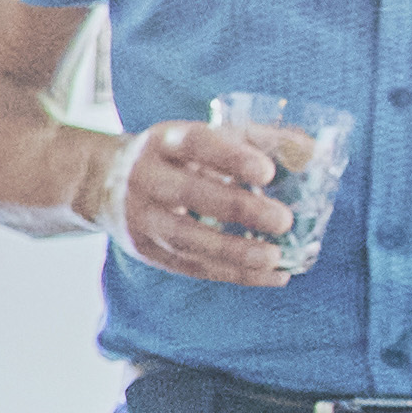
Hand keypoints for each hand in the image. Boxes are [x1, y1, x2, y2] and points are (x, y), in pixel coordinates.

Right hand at [103, 118, 307, 290]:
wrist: (102, 183)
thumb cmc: (174, 157)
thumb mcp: (202, 137)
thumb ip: (255, 140)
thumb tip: (309, 150)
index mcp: (163, 142)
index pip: (195, 144)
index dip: (231, 157)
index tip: (267, 171)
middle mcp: (146, 178)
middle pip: (188, 193)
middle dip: (236, 208)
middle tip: (283, 220)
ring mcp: (142, 218)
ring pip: (185, 238)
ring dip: (233, 252)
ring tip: (274, 258)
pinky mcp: (148, 250)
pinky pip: (191, 266)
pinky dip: (233, 273)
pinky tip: (270, 275)